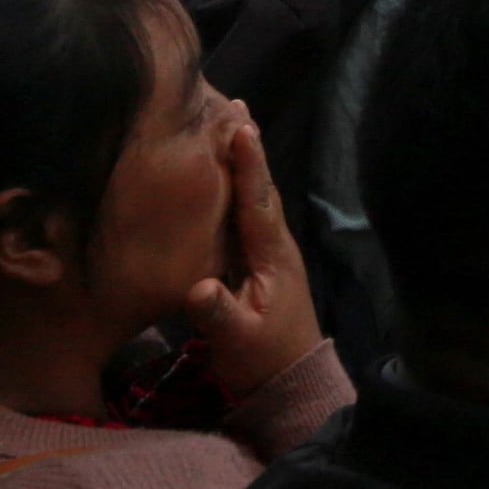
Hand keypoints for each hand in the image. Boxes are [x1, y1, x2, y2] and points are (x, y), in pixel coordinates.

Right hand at [180, 111, 321, 402]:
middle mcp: (273, 245)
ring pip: (252, 198)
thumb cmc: (265, 361)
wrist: (289, 383)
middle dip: (247, 148)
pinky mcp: (255, 265)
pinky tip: (218, 179)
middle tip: (233, 105)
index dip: (250, 164)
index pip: (258, 201)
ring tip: (229, 125)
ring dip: (241, 163)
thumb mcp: (240, 342)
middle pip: (259, 187)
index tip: (242, 126)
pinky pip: (242, 216)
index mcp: (271, 256)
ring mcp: (266, 254)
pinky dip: (234, 189)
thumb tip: (199, 288)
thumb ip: (219, 316)